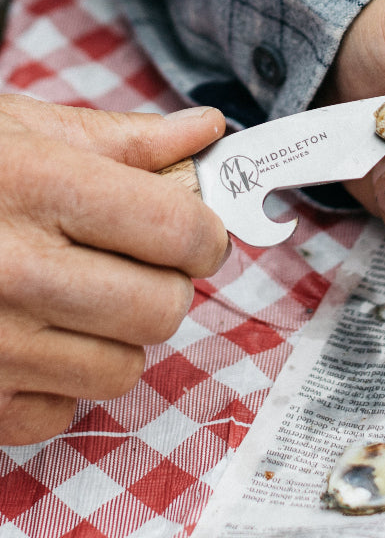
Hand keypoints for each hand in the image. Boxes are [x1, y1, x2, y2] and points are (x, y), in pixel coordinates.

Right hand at [0, 96, 229, 445]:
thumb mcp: (26, 132)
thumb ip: (126, 139)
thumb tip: (207, 131)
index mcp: (39, 188)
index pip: (176, 228)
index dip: (206, 234)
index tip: (201, 234)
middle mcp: (12, 269)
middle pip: (161, 307)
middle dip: (167, 285)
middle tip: (139, 265)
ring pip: (122, 368)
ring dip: (119, 337)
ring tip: (82, 298)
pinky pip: (61, 412)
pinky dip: (62, 382)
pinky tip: (37, 336)